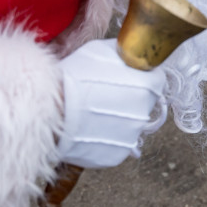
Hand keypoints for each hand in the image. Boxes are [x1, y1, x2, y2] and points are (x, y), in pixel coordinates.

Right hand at [58, 39, 167, 167]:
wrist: (50, 111)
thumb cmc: (74, 77)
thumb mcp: (101, 51)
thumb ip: (124, 52)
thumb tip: (131, 52)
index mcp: (148, 86)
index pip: (156, 80)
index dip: (140, 78)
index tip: (125, 79)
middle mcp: (145, 113)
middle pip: (144, 103)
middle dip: (128, 99)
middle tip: (103, 95)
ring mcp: (131, 137)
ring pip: (128, 124)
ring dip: (116, 119)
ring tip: (92, 113)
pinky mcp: (116, 156)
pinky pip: (115, 143)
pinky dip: (105, 137)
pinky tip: (89, 129)